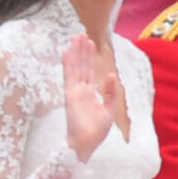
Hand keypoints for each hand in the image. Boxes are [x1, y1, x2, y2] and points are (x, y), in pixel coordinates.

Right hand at [61, 34, 117, 161]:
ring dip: (75, 52)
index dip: (89, 57)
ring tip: (75, 37)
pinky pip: (69, 76)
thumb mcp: (108, 110)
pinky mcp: (70, 95)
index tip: (90, 43)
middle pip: (81, 66)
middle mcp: (80, 90)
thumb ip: (110, 93)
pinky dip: (68, 64)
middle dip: (82, 50)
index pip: (89, 71)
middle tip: (81, 34)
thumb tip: (111, 75)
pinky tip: (66, 52)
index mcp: (89, 93)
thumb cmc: (96, 131)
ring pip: (75, 67)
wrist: (86, 144)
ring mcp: (74, 91)